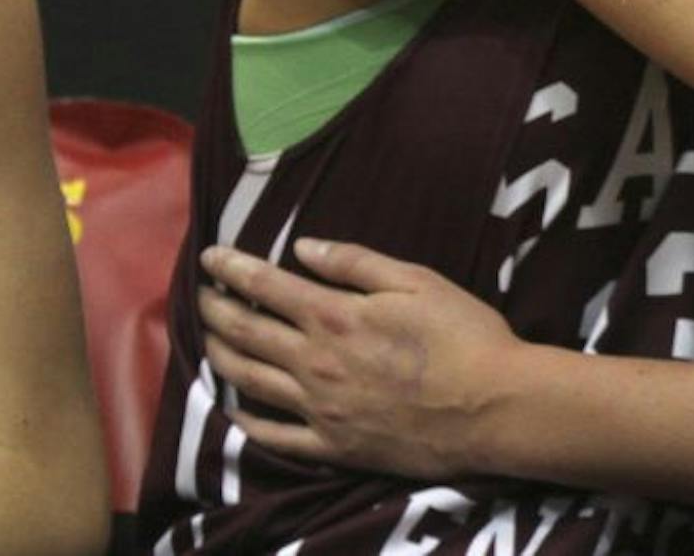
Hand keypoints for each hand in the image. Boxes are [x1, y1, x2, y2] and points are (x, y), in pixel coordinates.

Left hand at [197, 239, 515, 478]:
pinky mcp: (333, 446)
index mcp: (336, 316)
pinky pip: (275, 437)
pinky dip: (247, 422)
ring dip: (221, 357)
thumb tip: (303, 247)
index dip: (233, 269)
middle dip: (216, 310)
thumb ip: (356, 263)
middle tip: (201, 296)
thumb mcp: (418, 282)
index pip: (267, 287)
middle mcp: (315, 363)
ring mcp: (319, 409)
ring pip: (250, 382)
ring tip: (208, 341)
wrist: (492, 408)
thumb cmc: (464, 336)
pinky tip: (235, 411)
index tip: (210, 257)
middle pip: (247, 333)